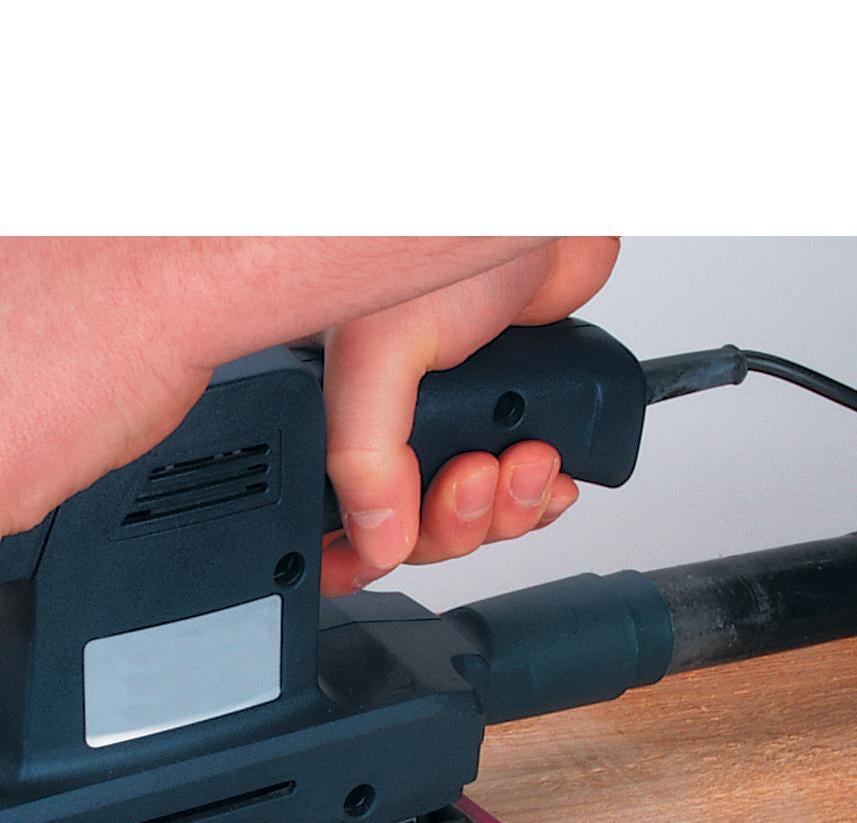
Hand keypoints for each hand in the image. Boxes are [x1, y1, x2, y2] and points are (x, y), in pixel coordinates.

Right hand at [318, 238, 619, 594]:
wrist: (540, 208)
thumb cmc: (443, 236)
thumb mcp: (380, 351)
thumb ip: (366, 455)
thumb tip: (375, 540)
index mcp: (333, 412)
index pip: (329, 519)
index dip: (354, 555)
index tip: (385, 558)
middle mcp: (386, 424)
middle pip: (407, 531)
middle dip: (453, 522)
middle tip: (475, 478)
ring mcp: (448, 425)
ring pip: (467, 519)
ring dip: (504, 509)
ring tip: (524, 458)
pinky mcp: (503, 419)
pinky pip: (516, 495)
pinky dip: (537, 495)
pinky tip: (548, 466)